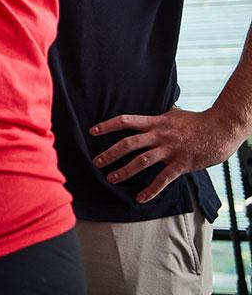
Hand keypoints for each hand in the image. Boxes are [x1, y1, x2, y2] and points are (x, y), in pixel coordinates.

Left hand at [90, 107, 242, 202]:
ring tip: (111, 178)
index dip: (108, 125)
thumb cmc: (195, 122)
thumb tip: (141, 121)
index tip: (92, 131)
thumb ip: (155, 120)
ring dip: (124, 171)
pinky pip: (163, 179)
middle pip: (129, 144)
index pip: (126, 121)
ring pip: (142, 161)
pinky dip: (151, 190)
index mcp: (155, 122)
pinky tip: (140, 198)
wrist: (220, 130)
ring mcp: (170, 150)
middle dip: (110, 153)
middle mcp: (160, 135)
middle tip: (96, 161)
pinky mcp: (181, 164)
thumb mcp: (171, 115)